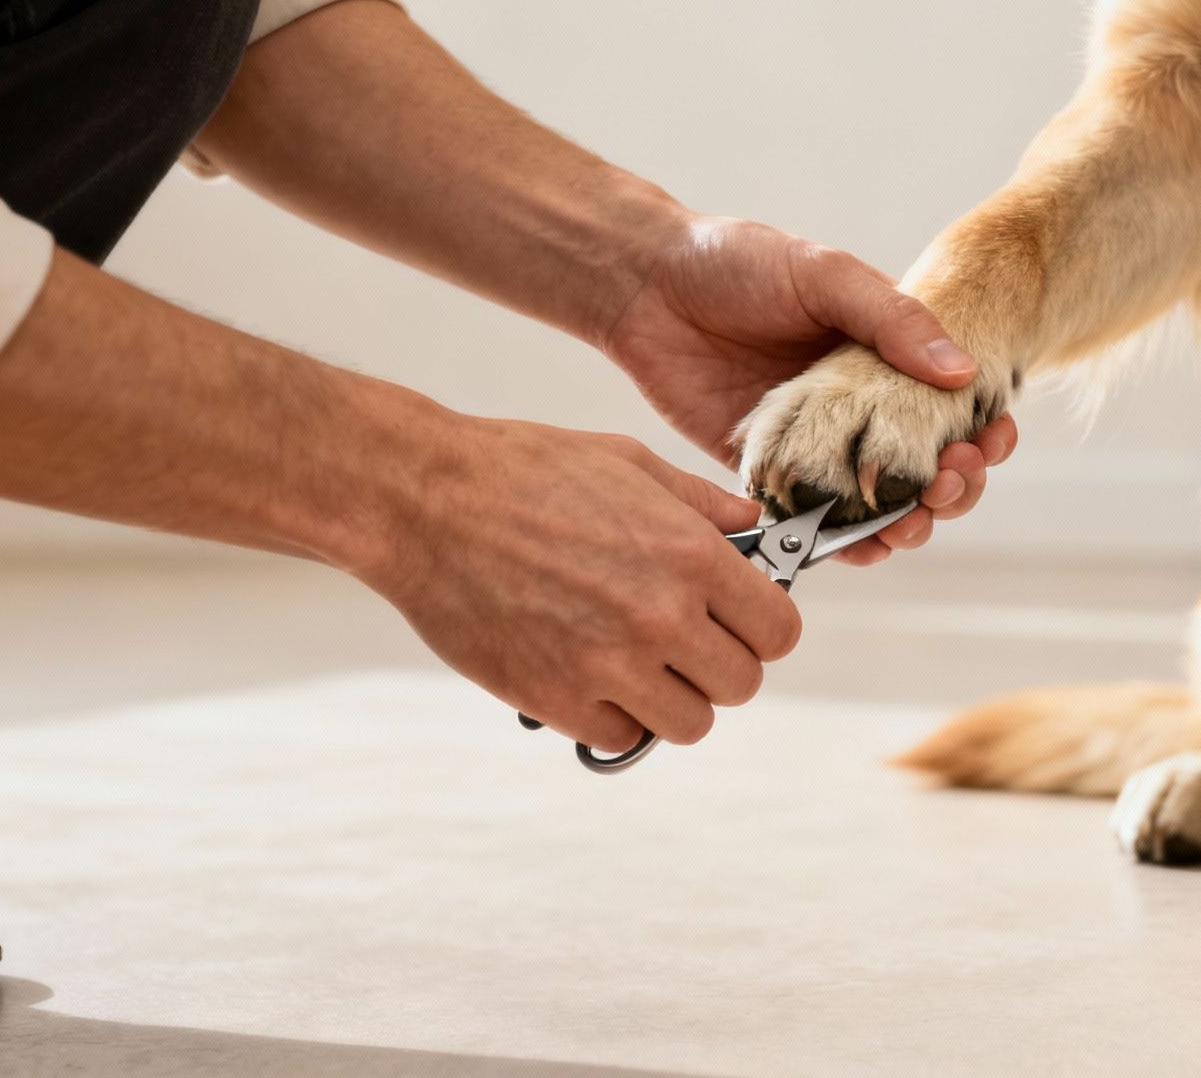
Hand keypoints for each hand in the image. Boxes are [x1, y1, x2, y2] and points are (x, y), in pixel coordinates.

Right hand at [358, 418, 801, 753]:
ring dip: (673, 698)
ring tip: (641, 664)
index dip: (763, 629)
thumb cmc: (522, 470)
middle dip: (721, 665)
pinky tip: (593, 676)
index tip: (739, 621)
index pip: (778, 632)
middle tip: (686, 642)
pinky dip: (615, 715)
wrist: (423, 500)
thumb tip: (753, 530)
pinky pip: (622, 737)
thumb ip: (701, 504)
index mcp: (690, 555)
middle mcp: (660, 616)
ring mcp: (607, 664)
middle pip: (741, 684)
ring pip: (690, 724)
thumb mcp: (629, 463)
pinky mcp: (555, 698)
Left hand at [602, 214, 1016, 562]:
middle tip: (951, 486)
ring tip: (911, 527)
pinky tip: (862, 549)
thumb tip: (964, 372)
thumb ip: (892, 320)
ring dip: (909, 522)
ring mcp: (815, 444)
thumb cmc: (736, 261)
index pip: (954, 404)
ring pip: (879, 501)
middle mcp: (858, 407)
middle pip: (926, 465)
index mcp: (885, 357)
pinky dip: (843, 542)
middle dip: (953, 486)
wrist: (645, 284)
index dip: (983, 431)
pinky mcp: (767, 473)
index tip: (990, 442)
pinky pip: (813, 519)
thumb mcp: (824, 274)